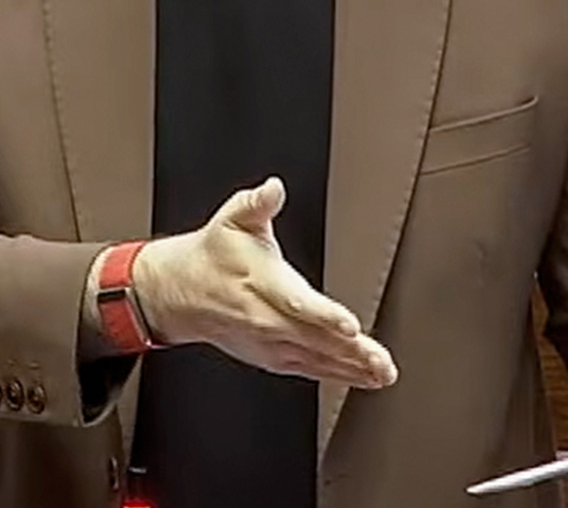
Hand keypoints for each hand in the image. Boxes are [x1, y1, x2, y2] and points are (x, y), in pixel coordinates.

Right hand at [134, 176, 397, 389]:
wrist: (184, 291)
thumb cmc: (215, 255)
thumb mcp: (233, 219)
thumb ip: (257, 203)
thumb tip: (273, 189)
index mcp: (261, 283)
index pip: (296, 303)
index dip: (324, 316)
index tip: (350, 325)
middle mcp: (266, 319)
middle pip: (314, 338)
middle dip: (351, 351)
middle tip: (382, 360)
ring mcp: (271, 342)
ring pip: (317, 359)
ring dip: (352, 368)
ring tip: (383, 373)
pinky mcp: (274, 357)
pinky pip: (311, 370)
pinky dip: (340, 376)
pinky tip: (366, 378)